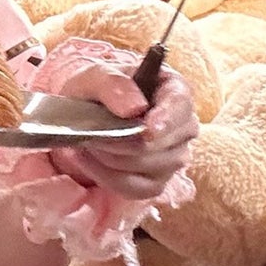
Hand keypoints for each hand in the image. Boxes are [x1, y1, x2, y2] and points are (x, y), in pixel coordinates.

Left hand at [48, 62, 198, 200]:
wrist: (82, 118)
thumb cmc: (95, 92)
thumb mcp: (95, 77)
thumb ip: (113, 84)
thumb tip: (135, 107)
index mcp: (174, 90)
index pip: (180, 105)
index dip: (166, 119)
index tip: (147, 131)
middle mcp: (183, 125)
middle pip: (161, 143)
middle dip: (121, 141)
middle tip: (93, 133)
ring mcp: (174, 157)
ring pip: (147, 167)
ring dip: (111, 157)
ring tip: (89, 142)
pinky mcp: (156, 182)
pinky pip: (136, 188)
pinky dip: (106, 176)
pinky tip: (88, 159)